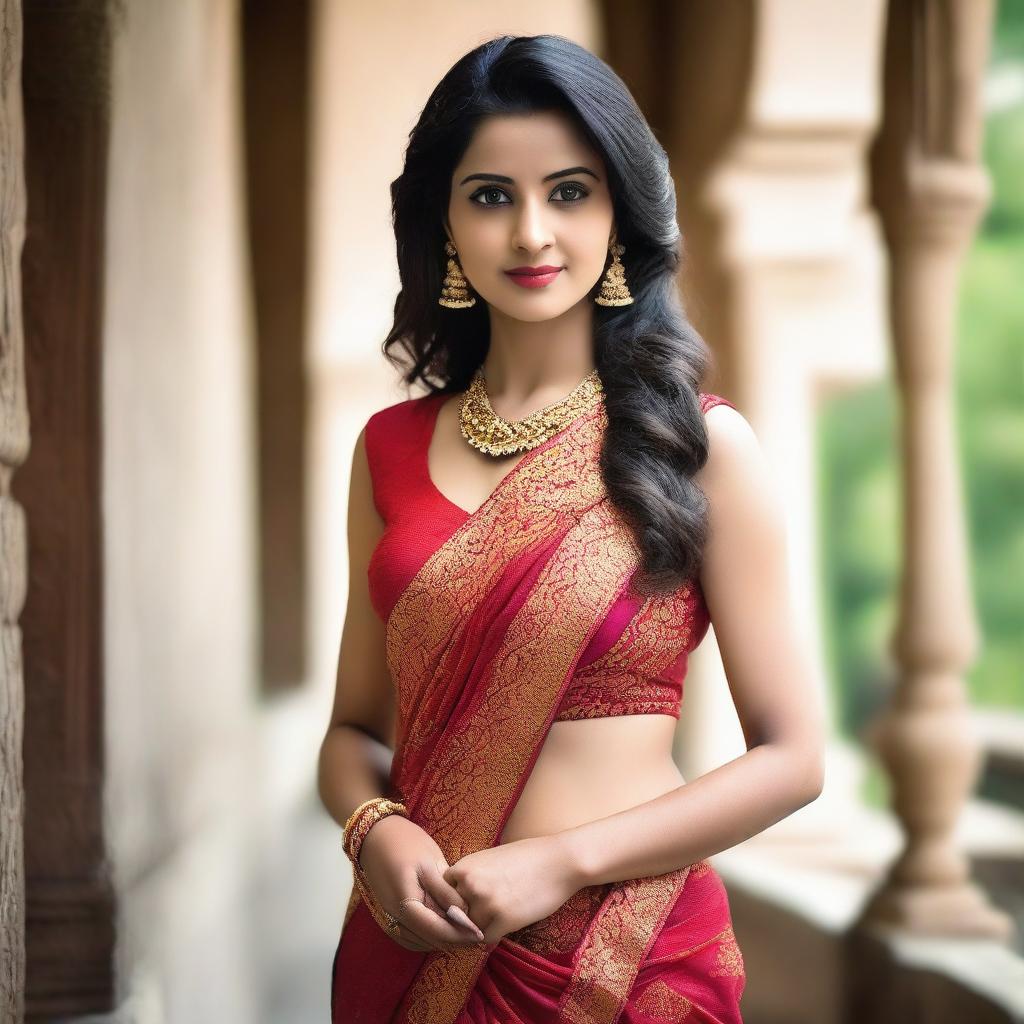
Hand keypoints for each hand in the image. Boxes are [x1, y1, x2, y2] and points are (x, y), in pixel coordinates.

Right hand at [357, 815, 486, 952]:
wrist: (375, 834)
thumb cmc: (405, 843)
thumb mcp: (429, 862)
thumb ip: (445, 891)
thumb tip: (465, 913)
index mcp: (405, 904)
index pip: (436, 930)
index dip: (459, 935)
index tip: (479, 935)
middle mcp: (394, 917)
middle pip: (428, 940)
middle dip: (452, 940)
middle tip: (475, 934)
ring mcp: (389, 917)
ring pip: (419, 941)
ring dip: (440, 940)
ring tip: (463, 931)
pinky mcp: (389, 914)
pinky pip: (410, 935)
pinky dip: (427, 936)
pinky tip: (442, 926)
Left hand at [442, 834, 583, 944]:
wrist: (560, 861)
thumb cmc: (527, 857)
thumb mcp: (490, 859)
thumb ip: (470, 877)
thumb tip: (454, 901)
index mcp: (465, 867)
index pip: (442, 894)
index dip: (453, 901)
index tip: (465, 904)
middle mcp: (470, 886)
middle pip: (454, 915)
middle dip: (465, 918)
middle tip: (480, 917)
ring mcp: (486, 904)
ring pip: (469, 929)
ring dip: (480, 928)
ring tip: (496, 918)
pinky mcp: (504, 921)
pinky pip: (486, 939)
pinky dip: (494, 936)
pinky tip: (506, 925)